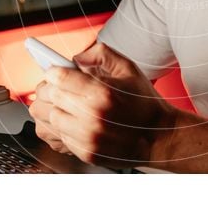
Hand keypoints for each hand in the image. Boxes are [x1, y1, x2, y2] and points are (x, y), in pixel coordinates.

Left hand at [30, 42, 175, 167]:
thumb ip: (101, 54)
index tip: (56, 71)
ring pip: (48, 118)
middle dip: (52, 88)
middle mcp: (92, 117)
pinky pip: (56, 137)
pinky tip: (72, 121)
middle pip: (49, 97)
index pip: (58, 78)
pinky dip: (60, 127)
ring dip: (53, 108)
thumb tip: (77, 58)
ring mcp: (87, 138)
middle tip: (61, 87)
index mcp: (102, 93)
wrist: (159, 137)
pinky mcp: (85, 153)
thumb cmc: (144, 103)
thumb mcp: (129, 68)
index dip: (54, 72)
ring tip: (65, 104)